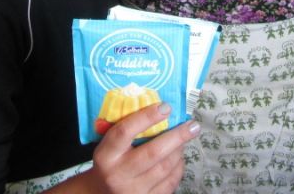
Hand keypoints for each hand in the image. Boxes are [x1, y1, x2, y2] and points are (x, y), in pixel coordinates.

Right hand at [63, 104, 199, 193]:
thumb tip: (159, 107)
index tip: (165, 107)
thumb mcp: (108, 145)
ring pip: (164, 168)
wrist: (101, 193)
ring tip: (185, 138)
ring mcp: (133, 190)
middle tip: (192, 125)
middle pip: (153, 152)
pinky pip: (169, 183)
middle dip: (177, 136)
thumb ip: (126, 128)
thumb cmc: (110, 161)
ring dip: (179, 150)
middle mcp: (118, 174)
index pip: (125, 132)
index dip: (146, 117)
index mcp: (106, 154)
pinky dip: (178, 168)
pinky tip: (179, 157)